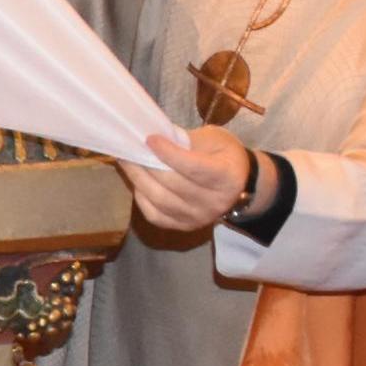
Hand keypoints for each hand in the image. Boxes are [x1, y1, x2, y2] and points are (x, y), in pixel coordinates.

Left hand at [117, 126, 257, 232]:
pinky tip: (136, 182)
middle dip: (146, 165)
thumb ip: (187, 140)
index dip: (168, 153)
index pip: (192, 167)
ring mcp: (199, 218)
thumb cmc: (224, 155)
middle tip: (128, 149)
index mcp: (226, 177)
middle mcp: (215, 202)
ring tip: (127, 162)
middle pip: (172, 184)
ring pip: (160, 201)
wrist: (239, 183)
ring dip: (138, 180)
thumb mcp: (215, 139)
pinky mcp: (185, 226)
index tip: (149, 139)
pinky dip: (141, 198)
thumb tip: (153, 140)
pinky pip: (155, 215)